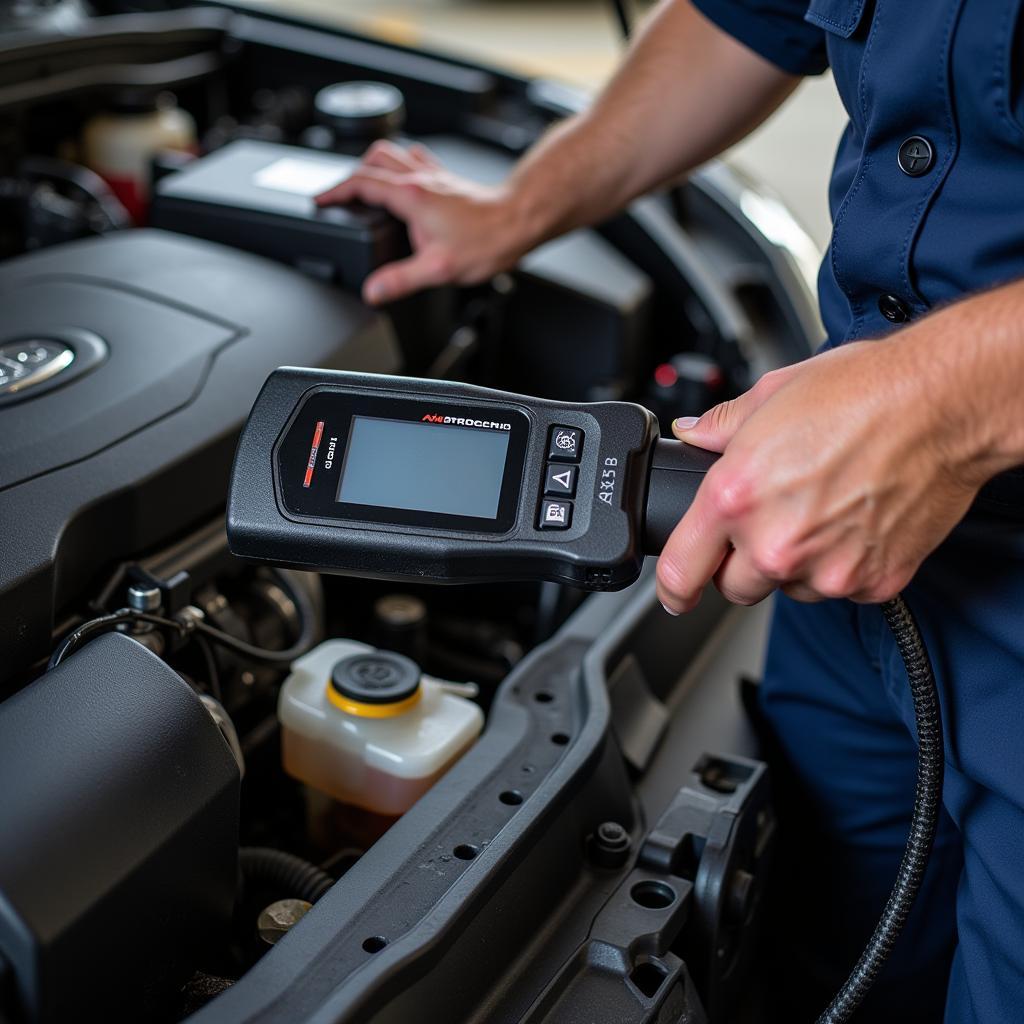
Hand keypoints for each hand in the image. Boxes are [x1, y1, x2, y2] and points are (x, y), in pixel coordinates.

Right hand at [315, 140, 531, 304]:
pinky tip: (404, 177)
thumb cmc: (488, 240)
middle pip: (372, 159)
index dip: (334, 190)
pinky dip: (401, 164)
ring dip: (373, 164)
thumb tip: (373, 291)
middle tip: (340, 194)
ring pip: (393, 153)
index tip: (319, 199)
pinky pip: (416, 159)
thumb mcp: (438, 269)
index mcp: (410, 195)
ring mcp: (435, 176)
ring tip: (364, 183)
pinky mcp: (448, 180)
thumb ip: (400, 280)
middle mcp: (420, 178)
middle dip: (350, 174)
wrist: (520, 221)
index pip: (360, 183)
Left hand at [655, 338, 984, 612]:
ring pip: (788, 588)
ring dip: (793, 564)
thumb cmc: (864, 392)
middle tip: (768, 523)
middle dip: (741, 564)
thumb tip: (693, 432)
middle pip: (735, 588)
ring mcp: (827, 569)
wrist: (944, 403)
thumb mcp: (772, 395)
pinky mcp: (873, 582)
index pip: (681, 572)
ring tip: (821, 511)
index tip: (674, 593)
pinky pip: (840, 588)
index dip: (671, 588)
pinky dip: (841, 565)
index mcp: (735, 497)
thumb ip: (720, 426)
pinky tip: (854, 521)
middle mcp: (776, 542)